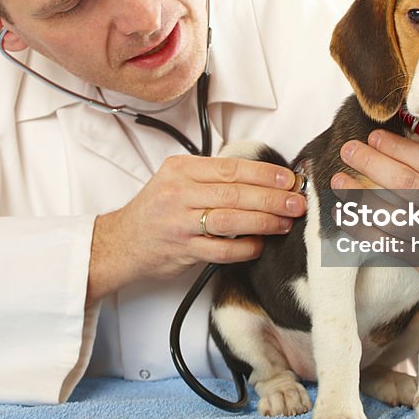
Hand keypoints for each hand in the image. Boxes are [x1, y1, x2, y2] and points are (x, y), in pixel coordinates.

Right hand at [88, 155, 305, 302]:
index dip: (264, 174)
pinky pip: (222, 249)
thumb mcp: (175, 180)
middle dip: (272, 198)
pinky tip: (260, 245)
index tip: (288, 179)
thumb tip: (261, 177)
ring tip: (285, 222)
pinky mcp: (182, 250)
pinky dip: (245, 248)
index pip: (230, 168)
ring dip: (264, 221)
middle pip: (235, 193)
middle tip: (296, 202)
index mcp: (180, 170)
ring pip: (231, 220)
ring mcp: (179, 223)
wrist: (122, 242)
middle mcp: (178, 193)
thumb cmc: (156, 210)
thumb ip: (210, 176)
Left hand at [331, 120, 418, 329]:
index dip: (399, 148)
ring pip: (392, 215)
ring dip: (359, 196)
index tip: (376, 136)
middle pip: (406, 184)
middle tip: (349, 149)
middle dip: (372, 164)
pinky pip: (387, 244)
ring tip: (337, 179)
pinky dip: (363, 229)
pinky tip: (346, 214)